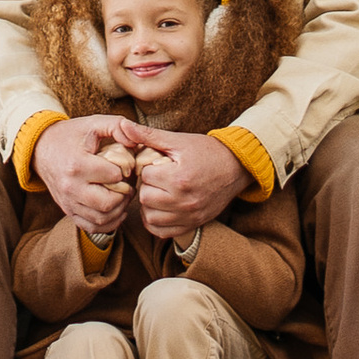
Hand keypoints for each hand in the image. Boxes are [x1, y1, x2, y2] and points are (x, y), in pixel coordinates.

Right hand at [33, 115, 144, 236]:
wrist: (42, 148)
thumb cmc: (72, 135)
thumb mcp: (94, 123)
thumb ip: (117, 126)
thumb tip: (137, 142)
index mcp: (77, 164)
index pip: (113, 176)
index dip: (125, 170)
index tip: (125, 165)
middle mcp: (71, 187)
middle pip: (108, 203)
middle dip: (124, 194)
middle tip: (128, 184)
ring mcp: (68, 202)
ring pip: (102, 218)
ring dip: (119, 210)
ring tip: (123, 196)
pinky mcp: (68, 211)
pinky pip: (92, 227)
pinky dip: (108, 223)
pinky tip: (115, 210)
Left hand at [132, 128, 248, 239]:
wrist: (236, 168)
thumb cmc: (207, 151)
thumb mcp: (178, 140)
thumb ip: (148, 135)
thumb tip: (123, 126)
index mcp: (179, 178)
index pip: (145, 176)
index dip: (147, 167)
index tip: (156, 163)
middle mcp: (184, 201)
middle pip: (145, 198)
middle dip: (147, 186)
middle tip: (156, 177)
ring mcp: (189, 216)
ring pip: (150, 217)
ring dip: (149, 204)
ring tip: (158, 191)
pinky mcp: (192, 225)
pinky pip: (162, 232)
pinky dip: (156, 222)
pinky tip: (160, 207)